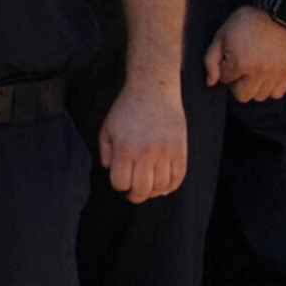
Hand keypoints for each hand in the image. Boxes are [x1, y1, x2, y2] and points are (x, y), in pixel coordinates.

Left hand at [98, 79, 190, 203]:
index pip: (121, 183)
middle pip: (142, 190)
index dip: (119, 185)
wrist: (153, 89)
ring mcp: (165, 152)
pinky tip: (165, 186)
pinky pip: (179, 176)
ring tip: (149, 188)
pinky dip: (172, 186)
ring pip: (162, 186)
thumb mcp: (107, 129)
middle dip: (136, 196)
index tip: (120, 181)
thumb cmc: (126, 109)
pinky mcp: (180, 149)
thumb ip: (106, 152)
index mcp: (125, 149)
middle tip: (134, 194)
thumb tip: (111, 171)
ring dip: (154, 192)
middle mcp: (146, 153)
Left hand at [205, 3, 285, 107]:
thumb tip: (211, 83)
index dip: (225, 69)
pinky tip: (265, 75)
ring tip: (253, 70)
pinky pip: (277, 94)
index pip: (225, 81)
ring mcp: (275, 74)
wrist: (274, 13)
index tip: (230, 57)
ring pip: (259, 97)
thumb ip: (211, 61)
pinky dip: (270, 88)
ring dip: (253, 87)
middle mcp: (259, 73)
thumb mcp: (220, 36)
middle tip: (240, 68)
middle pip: (242, 95)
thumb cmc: (244, 23)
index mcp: (240, 64)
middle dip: (237, 84)